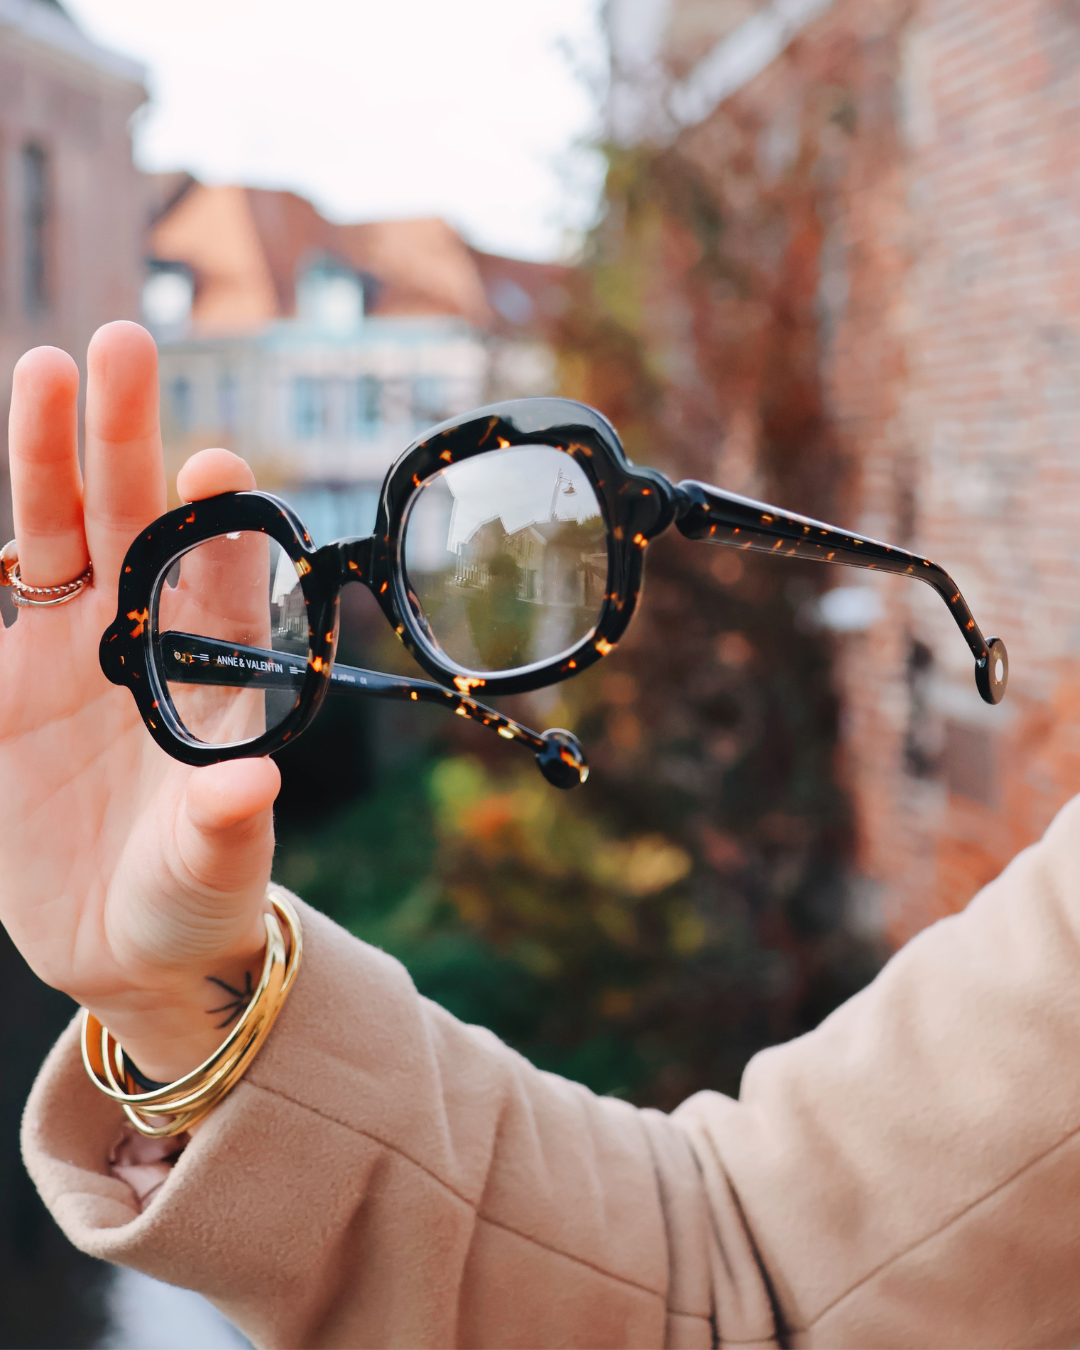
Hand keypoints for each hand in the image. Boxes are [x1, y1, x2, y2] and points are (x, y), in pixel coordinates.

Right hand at [0, 323, 280, 1080]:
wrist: (126, 945)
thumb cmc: (199, 895)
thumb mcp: (215, 870)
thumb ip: (224, 826)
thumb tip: (252, 785)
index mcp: (214, 675)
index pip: (223, 578)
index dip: (218, 519)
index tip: (216, 465)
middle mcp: (144, 646)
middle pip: (134, 525)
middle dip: (125, 440)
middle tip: (121, 346)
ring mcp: (69, 661)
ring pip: (55, 540)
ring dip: (45, 460)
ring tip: (42, 368)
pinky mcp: (4, 693)